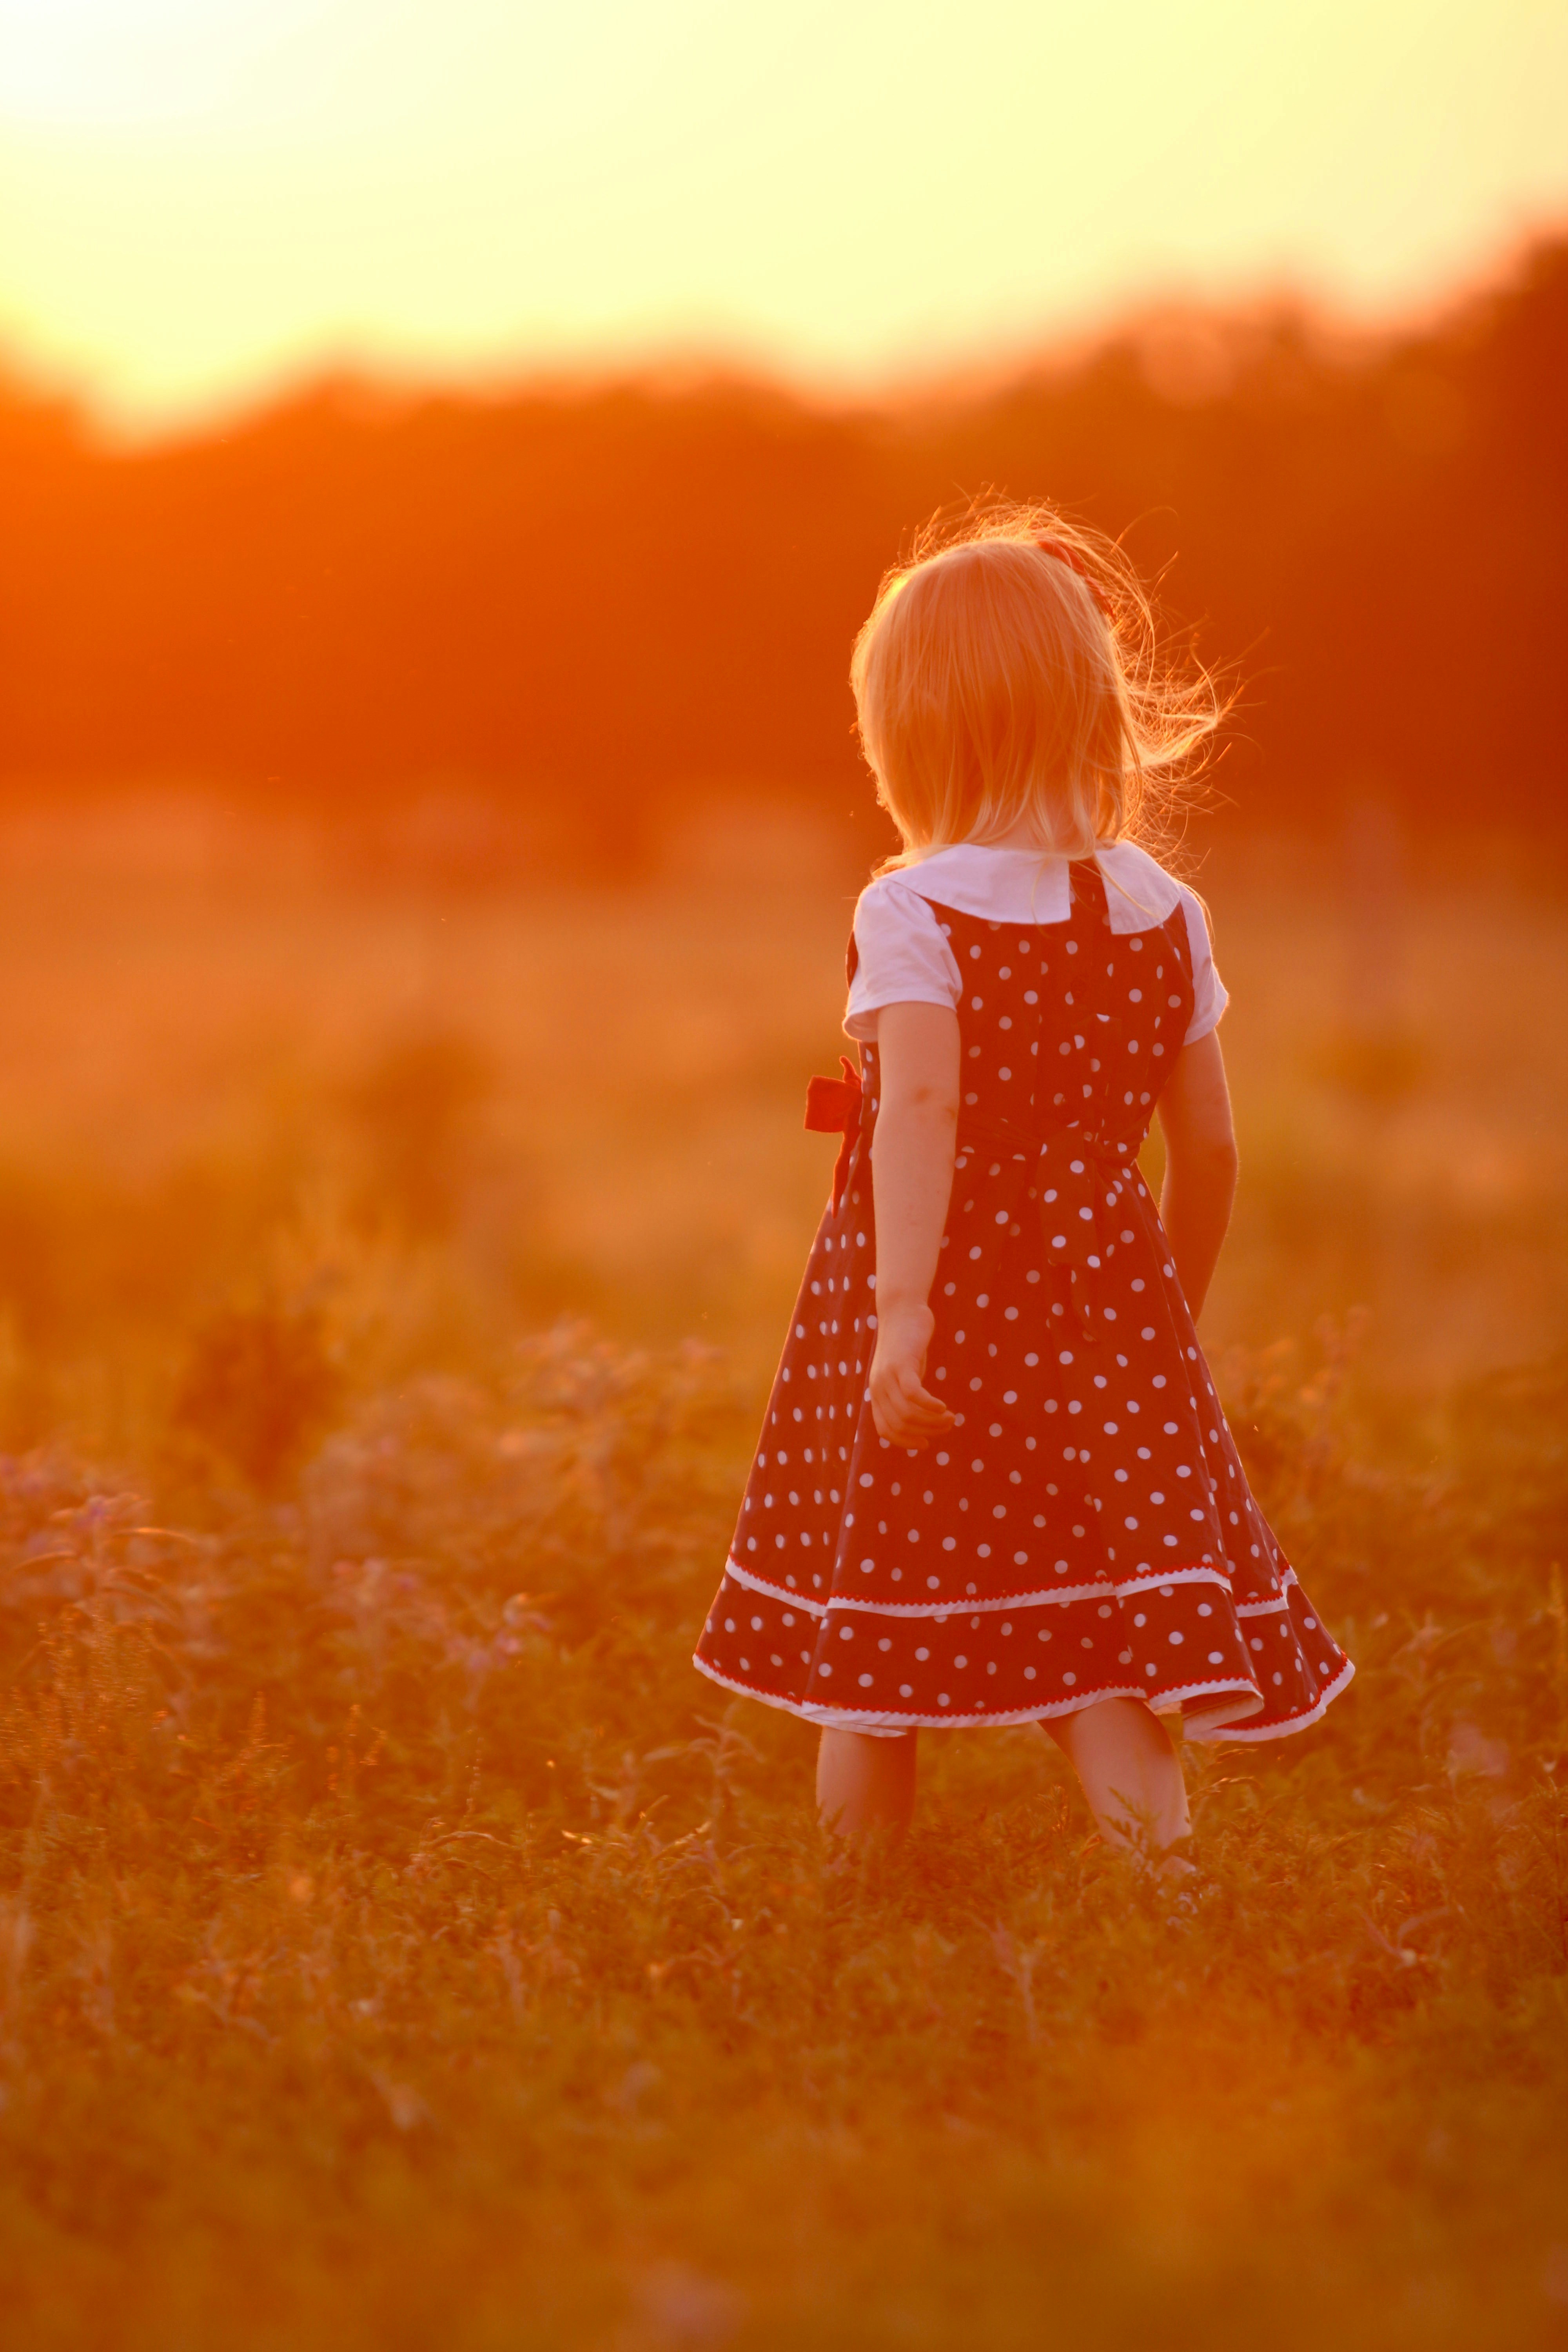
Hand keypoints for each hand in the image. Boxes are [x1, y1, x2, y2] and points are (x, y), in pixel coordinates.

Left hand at [868, 1300, 955, 1449]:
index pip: (885, 1430)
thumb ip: (908, 1394)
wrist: (902, 1310)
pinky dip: (930, 1406)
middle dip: (927, 1431)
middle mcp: (878, 1387)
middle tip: (948, 1426)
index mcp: (877, 1393)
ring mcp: (887, 1376)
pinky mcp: (901, 1364)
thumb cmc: (908, 1343)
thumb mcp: (905, 1373)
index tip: (926, 1443)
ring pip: (908, 1413)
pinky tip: (943, 1407)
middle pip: (901, 1424)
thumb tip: (921, 1418)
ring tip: (950, 1418)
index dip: (906, 1441)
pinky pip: (914, 1395)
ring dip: (933, 1421)